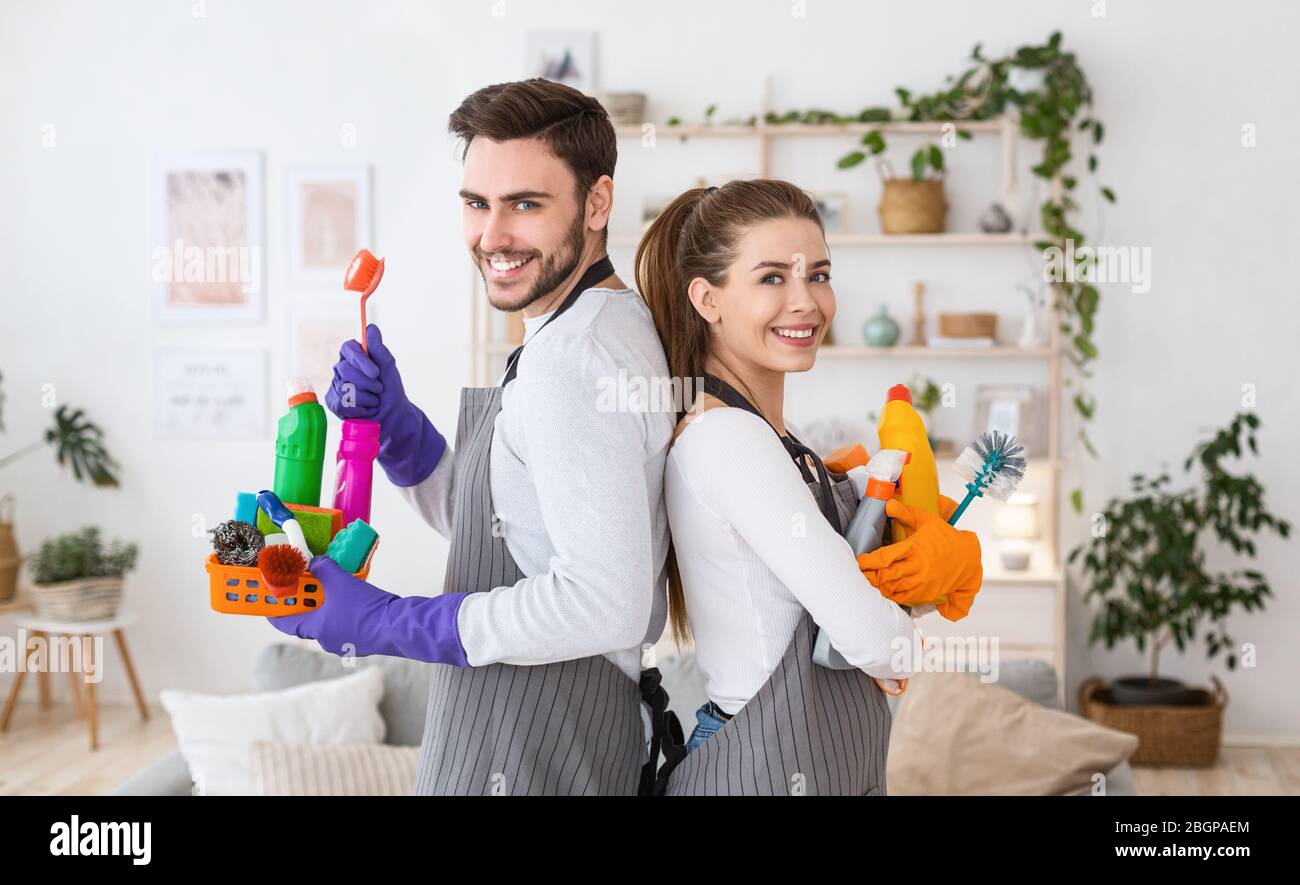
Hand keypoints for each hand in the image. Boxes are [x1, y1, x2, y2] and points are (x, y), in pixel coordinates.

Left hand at [267, 556, 471, 665]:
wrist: (399, 625)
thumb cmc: (365, 607)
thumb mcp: (340, 581)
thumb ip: (323, 569)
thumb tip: (315, 563)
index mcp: (317, 629)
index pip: (288, 623)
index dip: (276, 612)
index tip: (268, 605)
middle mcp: (329, 640)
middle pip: (309, 621)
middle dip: (306, 604)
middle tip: (304, 588)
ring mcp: (347, 642)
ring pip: (330, 622)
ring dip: (327, 607)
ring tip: (331, 589)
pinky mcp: (364, 640)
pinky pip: (347, 623)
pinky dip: (343, 611)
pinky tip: (352, 598)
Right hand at [325, 324, 445, 485]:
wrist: (393, 416)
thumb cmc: (391, 390)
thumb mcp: (388, 368)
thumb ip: (379, 348)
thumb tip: (371, 328)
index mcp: (354, 356)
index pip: (348, 348)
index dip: (360, 359)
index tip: (376, 372)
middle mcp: (342, 368)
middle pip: (345, 369)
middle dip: (368, 383)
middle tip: (379, 389)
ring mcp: (336, 385)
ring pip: (345, 388)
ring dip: (367, 397)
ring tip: (374, 400)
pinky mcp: (333, 402)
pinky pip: (343, 403)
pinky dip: (360, 408)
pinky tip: (366, 409)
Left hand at [856, 498, 982, 621]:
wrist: (968, 557)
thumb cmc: (945, 536)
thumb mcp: (926, 520)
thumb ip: (905, 513)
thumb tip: (888, 504)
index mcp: (914, 548)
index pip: (885, 557)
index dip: (868, 561)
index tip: (859, 561)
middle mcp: (917, 567)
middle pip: (886, 575)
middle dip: (870, 575)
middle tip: (859, 574)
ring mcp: (921, 581)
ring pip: (893, 588)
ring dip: (878, 586)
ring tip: (868, 582)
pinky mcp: (926, 592)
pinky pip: (904, 597)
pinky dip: (891, 595)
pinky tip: (883, 590)